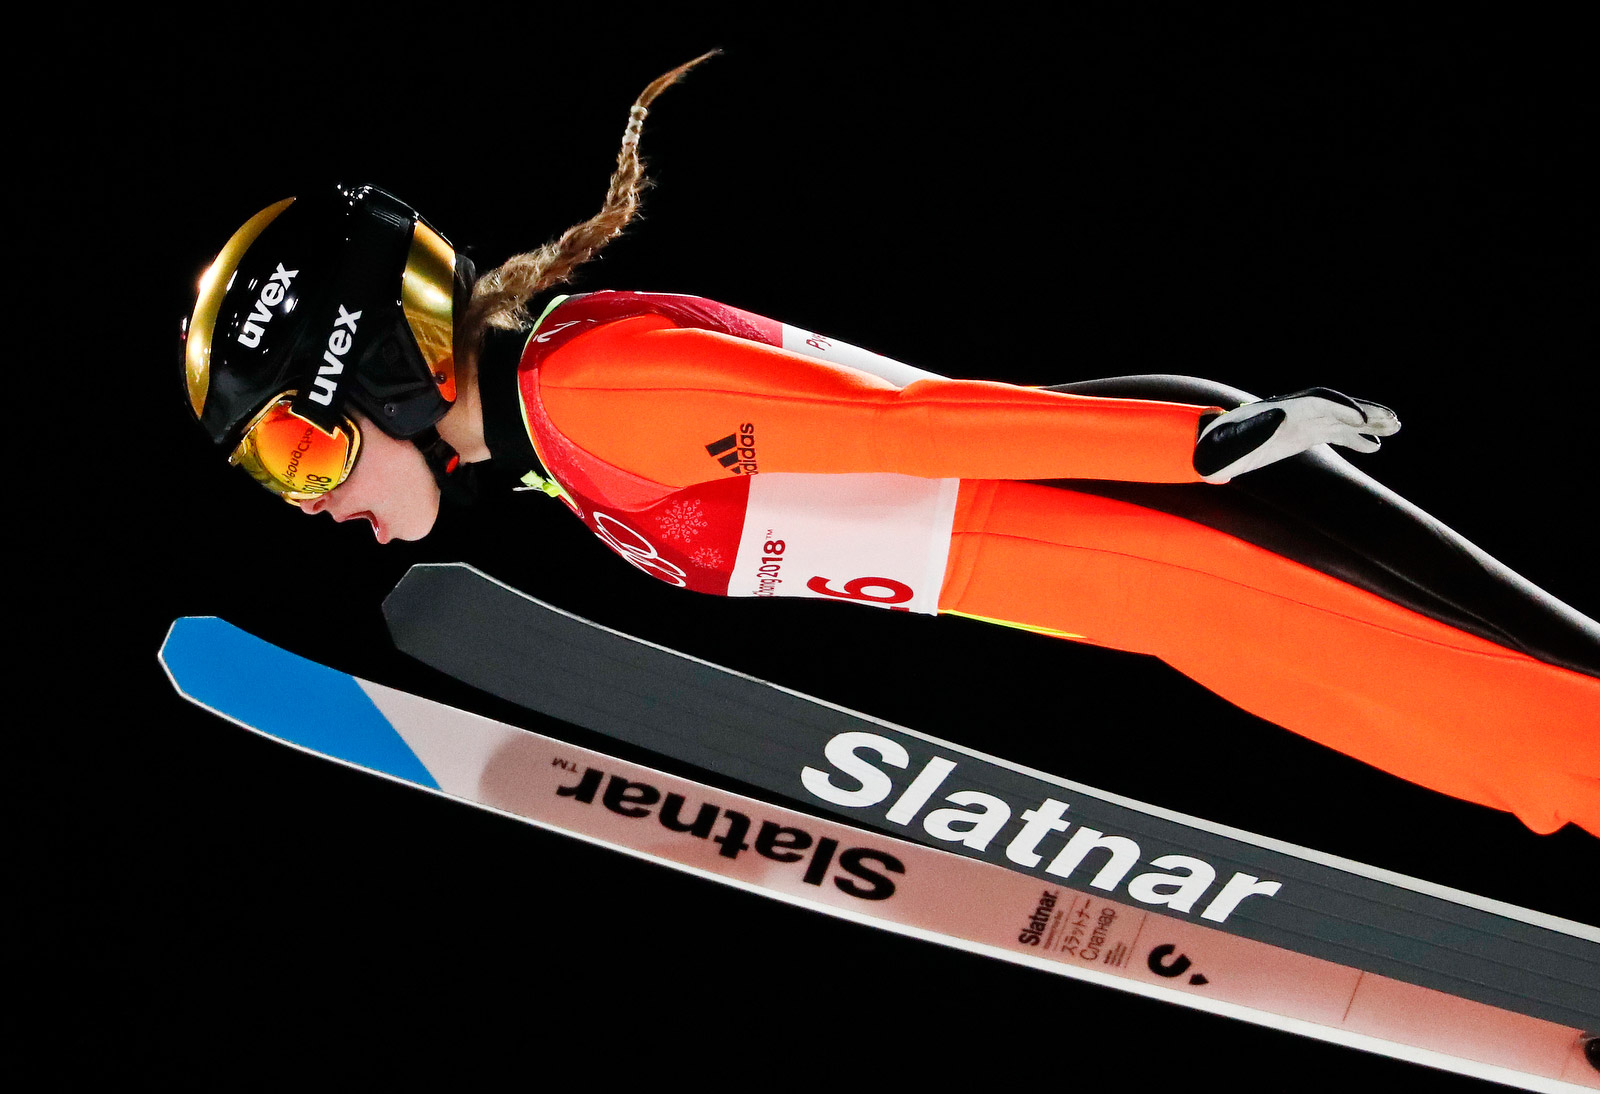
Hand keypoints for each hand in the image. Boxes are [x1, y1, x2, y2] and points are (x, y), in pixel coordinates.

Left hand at [1193, 387, 1399, 482]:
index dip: (1343, 409)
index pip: (1319, 402)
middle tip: (1393, 420)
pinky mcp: (1300, 436)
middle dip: (1364, 412)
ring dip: (1367, 423)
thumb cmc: (1214, 449)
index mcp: (1278, 411)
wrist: (1206, 453)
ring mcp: (1299, 424)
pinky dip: (1355, 439)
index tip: (1365, 420)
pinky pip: (1333, 434)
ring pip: (1340, 420)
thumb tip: (1278, 417)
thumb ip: (1246, 432)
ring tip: (1396, 428)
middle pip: (1336, 406)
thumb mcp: (1226, 441)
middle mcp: (1293, 413)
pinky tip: (1374, 447)